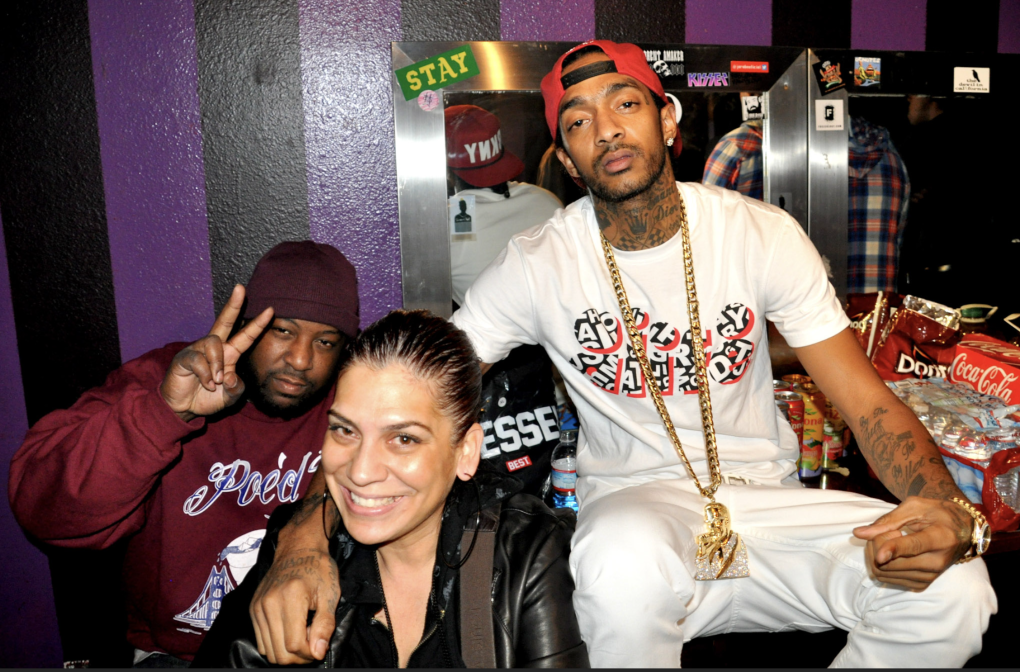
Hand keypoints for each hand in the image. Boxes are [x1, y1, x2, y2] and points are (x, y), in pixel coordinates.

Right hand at [159, 285, 272, 421]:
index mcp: (229, 354)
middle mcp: (214, 348)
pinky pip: (198, 359)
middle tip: (241, 288)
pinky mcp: (184, 358)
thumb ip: (235, 389)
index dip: (258, 324)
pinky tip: (206, 384)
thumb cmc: (207, 397)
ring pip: (213, 343)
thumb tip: (231, 377)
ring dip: (218, 363)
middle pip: (224, 321)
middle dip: (233, 305)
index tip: (271, 310)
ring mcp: (197, 350)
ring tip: (216, 381)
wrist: (183, 408)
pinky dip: (205, 374)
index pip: (245, 336)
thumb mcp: (229, 397)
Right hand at [249, 543, 338, 663]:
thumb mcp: (330, 594)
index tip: (320, 646)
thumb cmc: (318, 569)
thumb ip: (325, 625)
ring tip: (302, 634)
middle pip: (280, 653)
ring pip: (269, 651)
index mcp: (291, 598)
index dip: (310, 654)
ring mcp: (257, 607)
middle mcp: (269, 604)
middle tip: (313, 642)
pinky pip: (262, 641)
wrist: (298, 549)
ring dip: (287, 652)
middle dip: (299, 657)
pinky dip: (276, 644)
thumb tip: (317, 653)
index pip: (295, 645)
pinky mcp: (253, 609)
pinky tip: (290, 630)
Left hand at [853, 496, 972, 590]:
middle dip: (877, 544)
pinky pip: (888, 579)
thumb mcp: (914, 507)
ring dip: (876, 555)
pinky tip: (892, 553)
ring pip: (885, 572)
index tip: (879, 555)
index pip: (914, 546)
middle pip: (892, 562)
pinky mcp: (922, 584)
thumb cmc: (936, 513)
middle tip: (887, 530)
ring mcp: (930, 576)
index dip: (894, 550)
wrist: (961, 531)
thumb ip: (887, 520)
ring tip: (890, 540)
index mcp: (940, 538)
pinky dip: (881, 565)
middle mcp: (937, 562)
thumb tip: (859, 533)